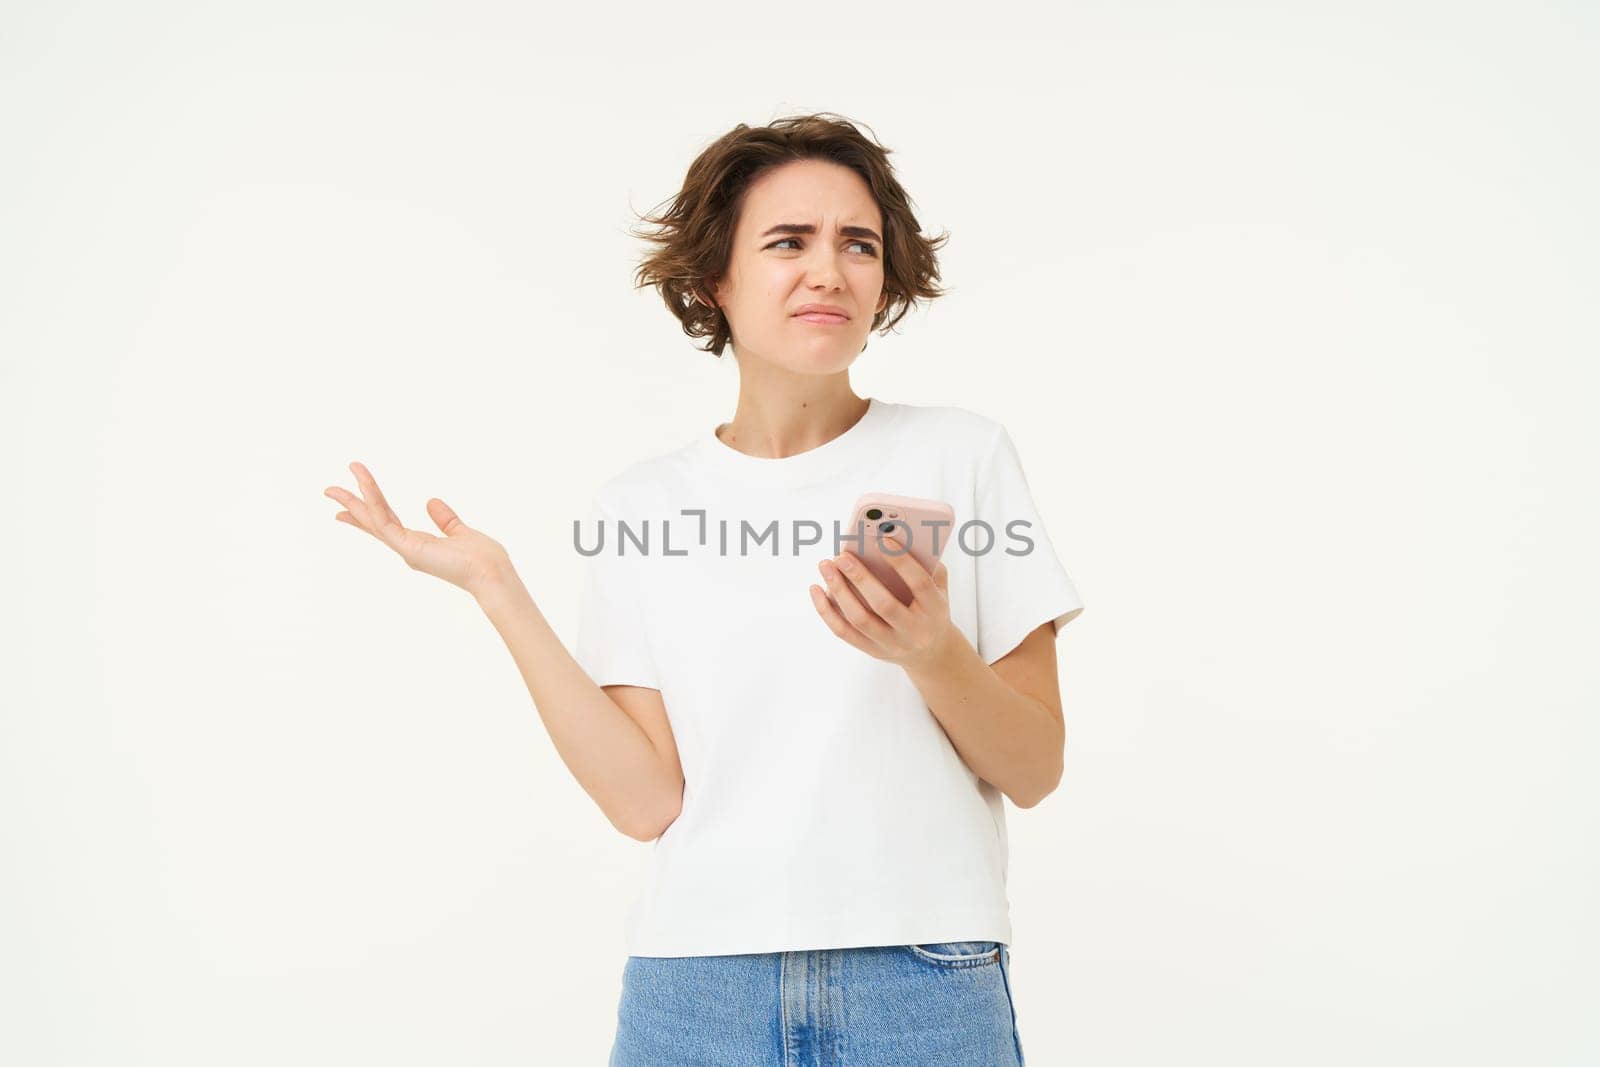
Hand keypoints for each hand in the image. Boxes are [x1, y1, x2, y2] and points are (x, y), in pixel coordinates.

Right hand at [324, 461, 514, 598]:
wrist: (492, 573)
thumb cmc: (484, 559)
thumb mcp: (461, 532)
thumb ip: (446, 520)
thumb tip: (431, 501)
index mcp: (420, 545)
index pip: (387, 524)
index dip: (368, 511)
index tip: (349, 503)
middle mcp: (408, 548)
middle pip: (374, 522)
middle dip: (352, 506)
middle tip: (329, 490)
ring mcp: (406, 549)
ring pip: (374, 520)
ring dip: (356, 500)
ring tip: (334, 487)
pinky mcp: (409, 548)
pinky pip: (385, 521)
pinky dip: (374, 502)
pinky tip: (364, 487)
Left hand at [809, 533, 956, 670]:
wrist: (930, 651)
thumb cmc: (930, 607)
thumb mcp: (939, 587)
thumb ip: (926, 563)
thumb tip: (895, 536)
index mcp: (934, 609)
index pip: (920, 584)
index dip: (901, 561)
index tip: (882, 538)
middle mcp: (913, 630)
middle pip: (884, 604)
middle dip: (860, 578)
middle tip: (842, 555)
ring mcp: (891, 643)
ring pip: (859, 619)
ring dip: (839, 590)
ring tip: (826, 566)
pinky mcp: (871, 650)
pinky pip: (843, 631)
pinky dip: (826, 610)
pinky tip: (816, 589)